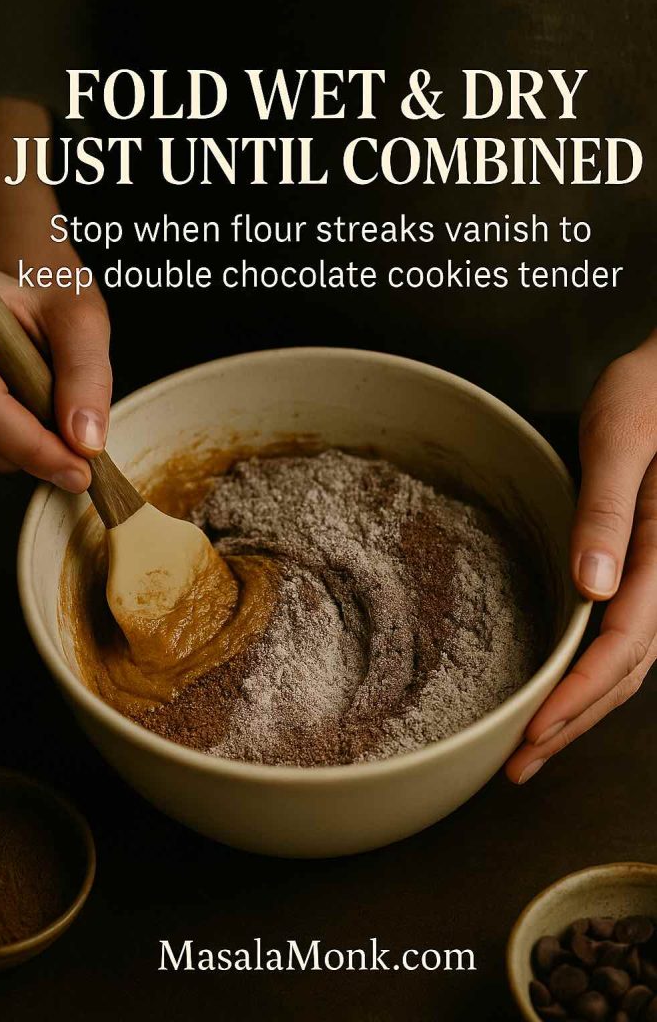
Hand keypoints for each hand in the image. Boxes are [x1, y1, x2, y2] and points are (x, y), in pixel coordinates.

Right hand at [0, 261, 110, 491]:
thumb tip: (86, 441)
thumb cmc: (49, 296)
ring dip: (18, 453)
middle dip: (29, 454)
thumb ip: (85, 373)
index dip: (32, 448)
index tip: (78, 473)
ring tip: (49, 416)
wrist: (24, 289)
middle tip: (75, 452)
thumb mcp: (78, 319)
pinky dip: (6, 447)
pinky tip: (28, 422)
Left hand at [507, 328, 656, 783]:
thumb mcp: (623, 439)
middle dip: (573, 723)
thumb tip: (593, 587)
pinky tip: (563, 693)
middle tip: (517, 765)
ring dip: (583, 712)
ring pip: (631, 665)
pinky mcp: (651, 571)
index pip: (625, 643)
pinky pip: (628, 639)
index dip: (579, 694)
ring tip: (533, 749)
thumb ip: (609, 511)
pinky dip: (593, 677)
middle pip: (628, 671)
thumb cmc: (649, 394)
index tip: (534, 731)